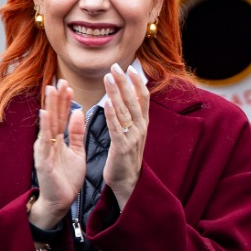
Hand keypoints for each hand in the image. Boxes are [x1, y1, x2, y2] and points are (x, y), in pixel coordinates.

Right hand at [30, 80, 85, 229]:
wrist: (60, 201)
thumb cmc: (66, 177)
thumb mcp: (76, 151)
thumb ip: (76, 133)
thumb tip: (79, 112)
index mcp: (57, 139)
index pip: (61, 116)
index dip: (65, 100)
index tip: (69, 84)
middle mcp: (48, 141)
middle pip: (53, 115)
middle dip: (57, 98)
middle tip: (60, 79)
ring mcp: (44, 150)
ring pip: (47, 124)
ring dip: (50, 106)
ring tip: (51, 89)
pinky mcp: (43, 160)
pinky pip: (44, 141)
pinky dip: (44, 127)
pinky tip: (45, 114)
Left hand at [102, 63, 150, 207]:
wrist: (129, 183)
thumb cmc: (127, 158)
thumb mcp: (133, 135)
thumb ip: (132, 118)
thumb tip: (131, 101)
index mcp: (143, 124)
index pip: (143, 98)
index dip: (138, 83)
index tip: (131, 68)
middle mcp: (141, 128)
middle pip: (134, 100)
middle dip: (125, 82)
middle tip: (116, 67)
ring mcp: (133, 137)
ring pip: (125, 110)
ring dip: (116, 93)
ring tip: (109, 77)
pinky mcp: (122, 147)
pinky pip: (117, 127)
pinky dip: (112, 114)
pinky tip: (107, 102)